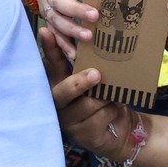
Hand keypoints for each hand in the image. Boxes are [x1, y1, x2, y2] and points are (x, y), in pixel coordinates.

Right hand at [35, 0, 98, 48]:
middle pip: (59, 1)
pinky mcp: (48, 21)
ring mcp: (47, 7)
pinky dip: (64, 45)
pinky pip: (54, 34)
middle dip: (76, 10)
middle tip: (95, 16)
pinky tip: (75, 54)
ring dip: (71, 29)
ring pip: (56, 19)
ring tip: (88, 37)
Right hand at [41, 30, 133, 157]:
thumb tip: (95, 37)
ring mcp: (69, 122)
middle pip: (63, 91)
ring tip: (114, 96)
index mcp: (61, 84)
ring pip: (88, 104)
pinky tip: (115, 112)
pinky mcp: (83, 136)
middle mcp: (60, 104)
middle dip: (79, 83)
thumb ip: (92, 65)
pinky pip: (101, 117)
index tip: (45, 30)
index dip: (49, 49)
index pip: (52, 65)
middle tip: (96, 74)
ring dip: (106, 98)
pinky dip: (113, 111)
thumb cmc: (105, 99)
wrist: (122, 130)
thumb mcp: (99, 81)